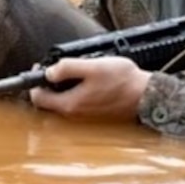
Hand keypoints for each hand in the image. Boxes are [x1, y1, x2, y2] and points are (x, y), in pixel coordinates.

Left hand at [29, 57, 150, 120]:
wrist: (149, 96)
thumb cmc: (122, 80)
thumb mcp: (92, 66)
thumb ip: (67, 68)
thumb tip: (48, 71)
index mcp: (70, 105)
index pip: (38, 98)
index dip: (35, 81)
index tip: (41, 67)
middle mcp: (75, 115)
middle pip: (49, 101)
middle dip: (48, 84)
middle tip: (56, 67)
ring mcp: (86, 117)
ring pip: (63, 102)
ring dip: (62, 87)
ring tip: (72, 71)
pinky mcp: (95, 114)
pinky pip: (77, 103)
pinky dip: (74, 92)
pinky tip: (85, 80)